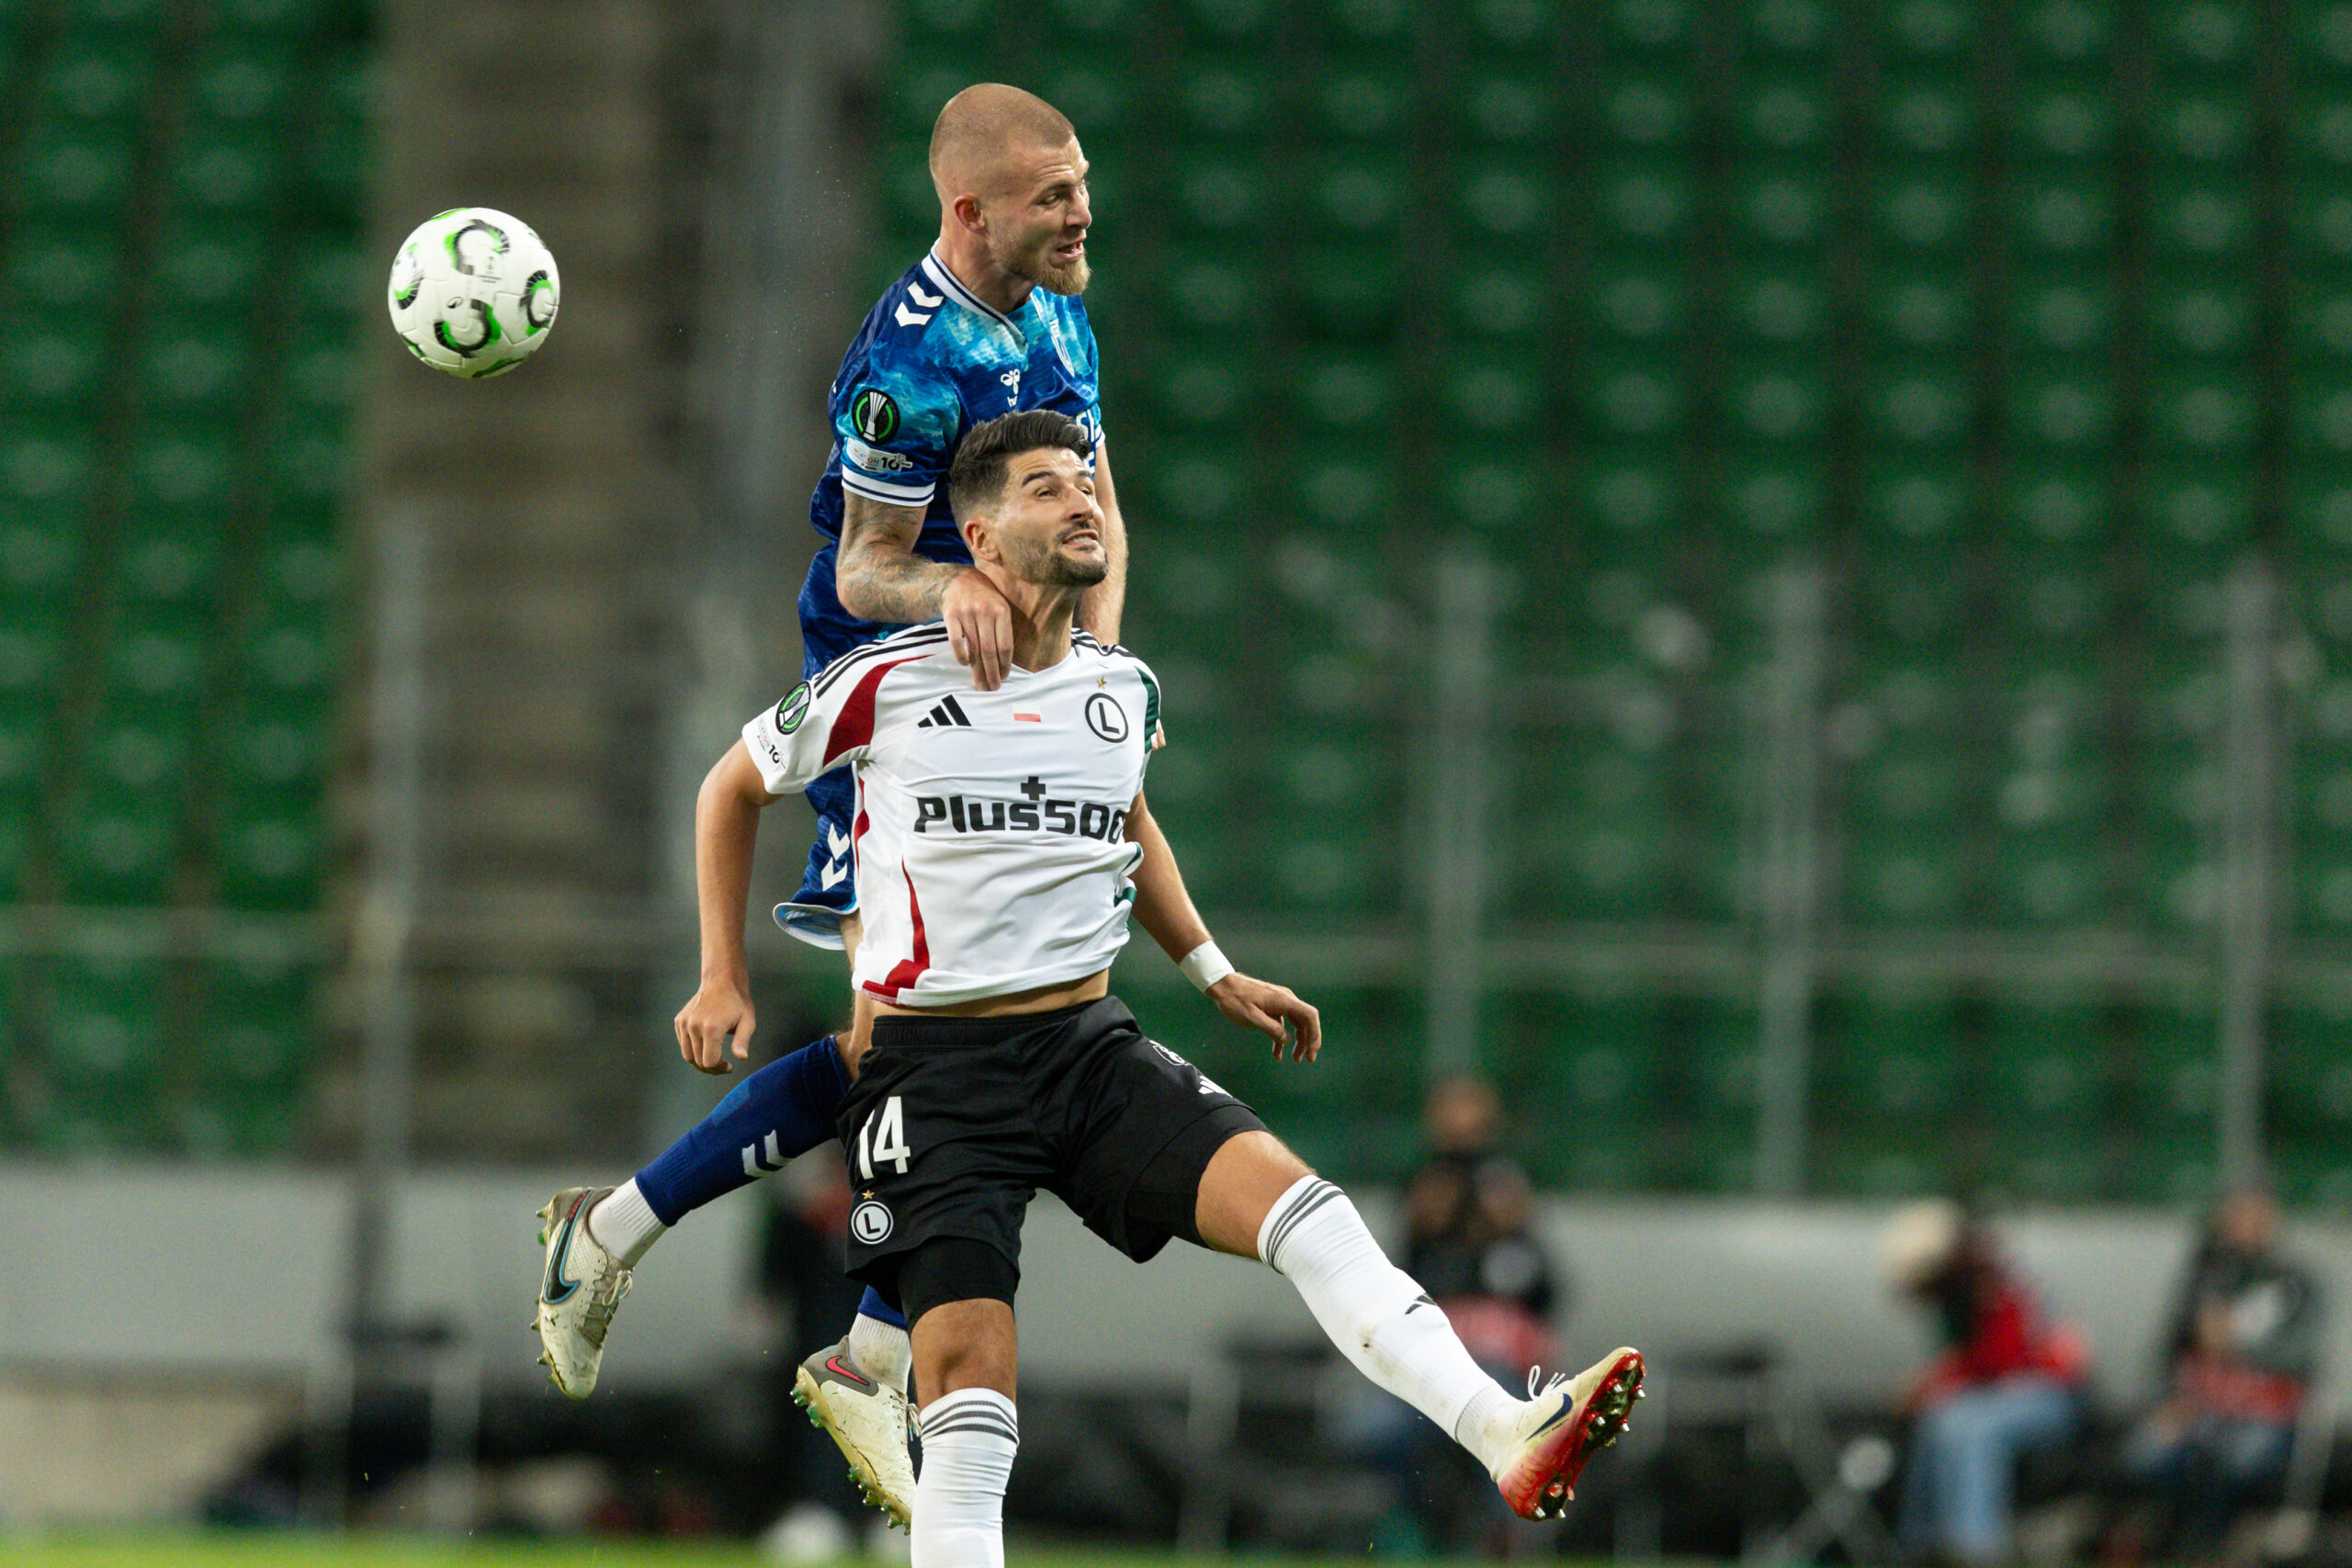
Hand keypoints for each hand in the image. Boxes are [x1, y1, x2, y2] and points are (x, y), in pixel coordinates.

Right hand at [675, 974, 755, 1073]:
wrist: (721, 981)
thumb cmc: (737, 1003)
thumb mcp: (747, 1022)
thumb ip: (742, 1041)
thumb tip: (741, 1057)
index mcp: (711, 1029)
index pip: (709, 1062)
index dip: (719, 1069)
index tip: (729, 1066)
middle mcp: (694, 1027)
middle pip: (697, 1061)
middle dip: (711, 1067)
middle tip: (723, 1065)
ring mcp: (684, 1023)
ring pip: (688, 1055)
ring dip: (700, 1061)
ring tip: (713, 1058)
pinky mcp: (679, 1021)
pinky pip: (683, 1043)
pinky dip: (692, 1049)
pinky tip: (705, 1045)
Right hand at [942, 568, 1014, 690]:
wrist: (961, 579)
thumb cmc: (985, 599)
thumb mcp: (1000, 608)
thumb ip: (1002, 631)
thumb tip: (1003, 664)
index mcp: (1002, 611)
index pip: (1005, 645)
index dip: (1005, 665)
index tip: (1004, 678)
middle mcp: (985, 612)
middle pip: (989, 650)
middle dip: (992, 673)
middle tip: (992, 688)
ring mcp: (967, 613)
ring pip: (973, 648)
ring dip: (977, 670)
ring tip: (980, 684)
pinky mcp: (950, 615)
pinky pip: (956, 640)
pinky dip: (960, 655)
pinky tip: (965, 664)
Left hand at [1208, 973, 1319, 1061]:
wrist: (1222, 985)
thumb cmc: (1234, 1000)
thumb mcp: (1251, 1017)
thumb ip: (1271, 1029)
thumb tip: (1287, 1040)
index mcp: (1284, 1000)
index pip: (1309, 1016)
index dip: (1315, 1035)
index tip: (1311, 1052)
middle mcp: (1286, 999)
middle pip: (1306, 1021)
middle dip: (1308, 1041)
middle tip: (1306, 1059)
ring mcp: (1280, 1002)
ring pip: (1296, 1023)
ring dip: (1297, 1041)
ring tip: (1295, 1059)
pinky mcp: (1272, 1006)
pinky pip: (1283, 1023)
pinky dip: (1283, 1037)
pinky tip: (1277, 1053)